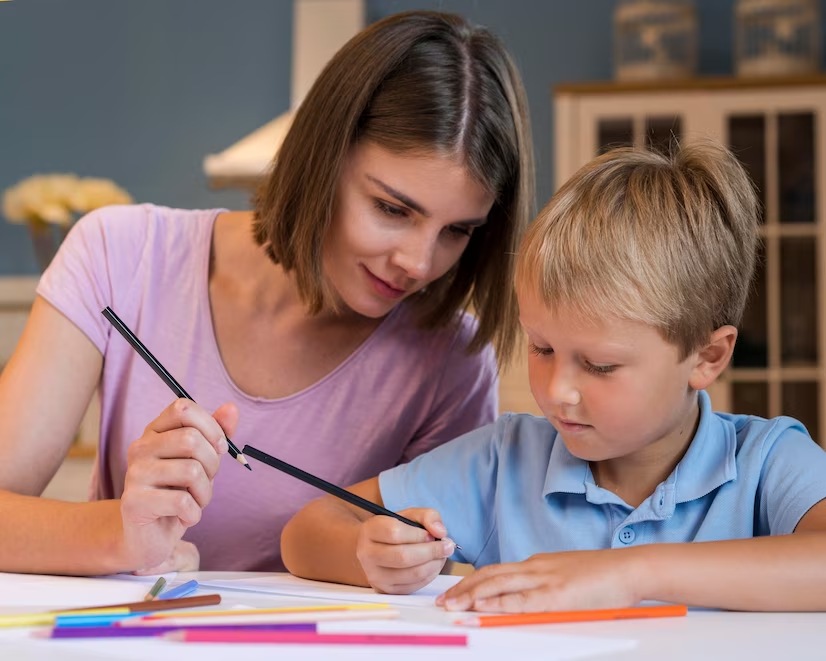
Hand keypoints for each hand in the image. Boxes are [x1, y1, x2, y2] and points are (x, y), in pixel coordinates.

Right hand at [120, 399, 237, 571]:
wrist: (149, 537)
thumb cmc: (178, 492)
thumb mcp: (201, 460)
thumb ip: (215, 433)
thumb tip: (231, 408)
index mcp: (155, 431)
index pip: (183, 408)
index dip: (211, 427)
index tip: (219, 448)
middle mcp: (140, 447)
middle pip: (191, 439)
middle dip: (212, 464)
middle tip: (205, 482)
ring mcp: (134, 474)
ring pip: (191, 471)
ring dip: (205, 493)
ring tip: (195, 502)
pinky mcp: (133, 502)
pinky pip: (182, 501)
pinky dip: (194, 514)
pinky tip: (185, 518)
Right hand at [355, 508, 455, 593]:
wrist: (377, 548)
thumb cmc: (396, 529)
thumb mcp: (410, 515)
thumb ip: (428, 516)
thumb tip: (440, 532)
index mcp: (370, 530)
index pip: (394, 533)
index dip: (418, 535)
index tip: (433, 535)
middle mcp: (367, 554)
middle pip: (403, 556)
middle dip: (431, 552)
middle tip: (448, 547)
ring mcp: (374, 575)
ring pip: (410, 574)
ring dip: (434, 565)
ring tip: (442, 556)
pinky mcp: (385, 590)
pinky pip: (413, 586)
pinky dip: (429, 576)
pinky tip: (433, 565)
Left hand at [436, 549, 641, 612]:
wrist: (630, 568)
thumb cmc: (604, 577)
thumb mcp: (568, 576)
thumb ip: (546, 585)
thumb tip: (529, 600)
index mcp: (538, 564)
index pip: (497, 571)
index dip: (472, 582)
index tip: (454, 593)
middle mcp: (536, 568)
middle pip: (490, 575)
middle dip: (463, 589)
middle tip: (442, 602)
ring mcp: (545, 580)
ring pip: (499, 585)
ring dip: (472, 596)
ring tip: (452, 606)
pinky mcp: (557, 596)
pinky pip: (522, 600)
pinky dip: (499, 604)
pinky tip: (483, 608)